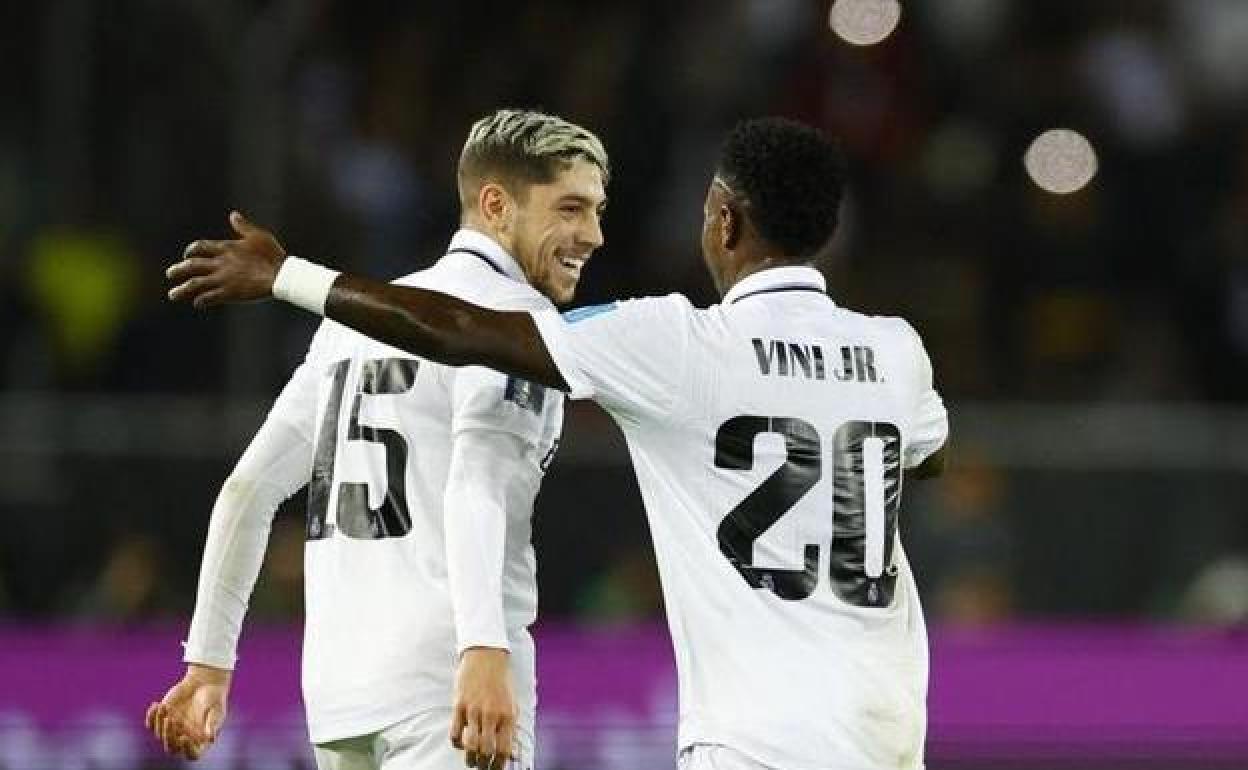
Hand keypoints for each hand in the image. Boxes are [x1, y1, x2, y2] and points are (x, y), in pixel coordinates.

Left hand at [143, 663, 231, 760]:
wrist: (203, 683)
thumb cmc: (214, 698)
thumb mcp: (217, 710)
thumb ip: (212, 724)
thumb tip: (210, 738)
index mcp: (199, 740)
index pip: (192, 754)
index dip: (187, 749)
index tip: (184, 737)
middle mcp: (184, 739)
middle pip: (172, 747)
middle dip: (169, 736)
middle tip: (170, 720)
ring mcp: (171, 730)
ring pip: (159, 735)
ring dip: (160, 722)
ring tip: (165, 706)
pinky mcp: (162, 719)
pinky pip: (151, 723)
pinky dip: (151, 716)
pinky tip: (157, 705)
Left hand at [167, 211, 286, 308]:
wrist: (280, 275)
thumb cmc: (272, 255)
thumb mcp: (258, 236)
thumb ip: (243, 226)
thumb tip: (233, 215)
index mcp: (226, 248)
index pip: (200, 247)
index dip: (190, 251)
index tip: (186, 255)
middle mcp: (220, 263)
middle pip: (191, 266)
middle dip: (178, 270)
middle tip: (169, 274)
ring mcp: (223, 279)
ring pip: (195, 284)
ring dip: (181, 290)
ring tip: (172, 295)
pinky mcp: (228, 293)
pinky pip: (208, 298)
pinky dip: (200, 301)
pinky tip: (196, 304)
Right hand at [450, 647, 515, 769]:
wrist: (487, 655)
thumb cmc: (502, 681)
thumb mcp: (512, 703)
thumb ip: (511, 727)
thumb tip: (511, 752)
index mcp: (508, 715)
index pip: (504, 750)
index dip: (499, 765)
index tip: (495, 769)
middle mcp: (492, 715)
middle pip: (486, 751)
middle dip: (483, 764)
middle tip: (482, 766)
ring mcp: (474, 710)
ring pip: (470, 745)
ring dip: (470, 758)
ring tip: (471, 761)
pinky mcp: (459, 705)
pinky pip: (455, 733)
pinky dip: (457, 743)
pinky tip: (461, 743)